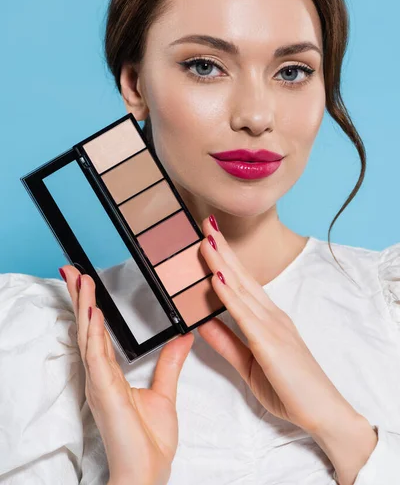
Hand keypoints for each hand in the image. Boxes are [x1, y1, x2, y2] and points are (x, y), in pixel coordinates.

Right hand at [60, 265, 193, 484]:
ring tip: (81, 281)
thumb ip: (170, 363)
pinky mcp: (104, 393)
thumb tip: (183, 336)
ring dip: (84, 308)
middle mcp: (101, 375)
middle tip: (75, 270)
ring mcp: (100, 383)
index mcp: (111, 374)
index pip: (98, 332)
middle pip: (88, 329)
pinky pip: (97, 358)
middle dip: (80, 299)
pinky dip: (94, 335)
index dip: (91, 307)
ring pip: (88, 337)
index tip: (88, 282)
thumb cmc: (150, 440)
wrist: (149, 472)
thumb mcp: (164, 392)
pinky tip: (93, 314)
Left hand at [198, 217, 360, 436]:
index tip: (209, 239)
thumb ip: (226, 343)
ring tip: (205, 240)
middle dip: (221, 249)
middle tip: (205, 223)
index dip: (224, 260)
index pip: (241, 283)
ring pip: (241, 289)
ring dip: (221, 263)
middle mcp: (271, 315)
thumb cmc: (290, 388)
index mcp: (267, 319)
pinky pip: (245, 315)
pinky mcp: (270, 343)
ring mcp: (272, 326)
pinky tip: (218, 279)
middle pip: (240, 277)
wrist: (323, 413)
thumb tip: (202, 323)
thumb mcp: (249, 364)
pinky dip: (229, 296)